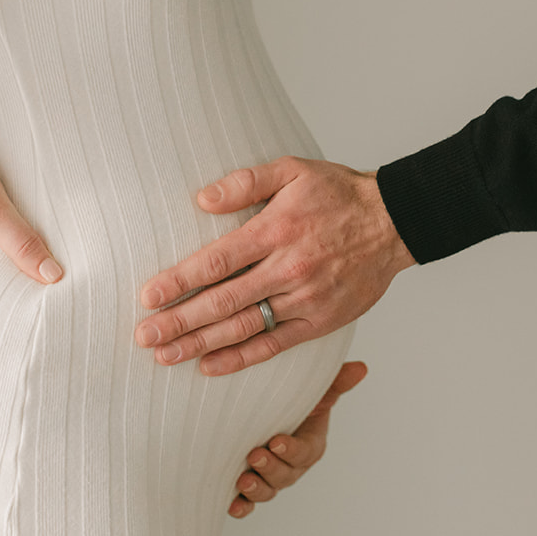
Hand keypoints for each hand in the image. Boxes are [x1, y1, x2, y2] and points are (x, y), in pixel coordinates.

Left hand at [135, 156, 413, 376]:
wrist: (393, 222)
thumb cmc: (340, 194)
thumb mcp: (293, 170)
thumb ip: (245, 182)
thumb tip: (201, 200)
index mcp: (276, 230)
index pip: (217, 261)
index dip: (179, 281)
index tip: (148, 296)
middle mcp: (288, 268)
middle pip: (222, 301)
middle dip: (178, 321)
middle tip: (144, 336)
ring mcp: (305, 298)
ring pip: (243, 327)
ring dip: (201, 344)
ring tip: (165, 356)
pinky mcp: (320, 321)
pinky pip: (274, 344)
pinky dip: (240, 358)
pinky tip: (211, 365)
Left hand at [230, 360, 368, 518]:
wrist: (262, 411)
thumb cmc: (293, 402)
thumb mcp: (315, 391)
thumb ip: (336, 383)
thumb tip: (361, 368)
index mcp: (309, 445)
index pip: (304, 452)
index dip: (291, 450)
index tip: (276, 441)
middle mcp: (292, 466)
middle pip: (285, 475)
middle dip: (270, 468)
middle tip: (254, 456)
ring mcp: (271, 479)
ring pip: (267, 491)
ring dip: (256, 489)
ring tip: (242, 481)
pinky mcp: (251, 487)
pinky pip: (248, 503)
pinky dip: (241, 507)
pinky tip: (232, 506)